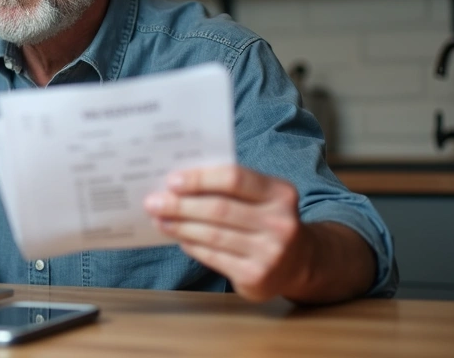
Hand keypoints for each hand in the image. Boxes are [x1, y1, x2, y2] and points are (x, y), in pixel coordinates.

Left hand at [143, 165, 311, 302]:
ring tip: (159, 219)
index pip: (234, 178)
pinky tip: (178, 237)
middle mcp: (280, 222)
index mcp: (280, 193)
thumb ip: (228, 188)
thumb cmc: (266, 219)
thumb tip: (176, 185)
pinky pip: (213, 257)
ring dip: (180, 226)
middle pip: (219, 209)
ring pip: (212, 235)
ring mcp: (270, 252)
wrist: (300, 262)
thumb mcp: (260, 197)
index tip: (171, 180)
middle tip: (153, 202)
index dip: (199, 179)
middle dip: (180, 205)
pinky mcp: (257, 276)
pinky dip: (191, 245)